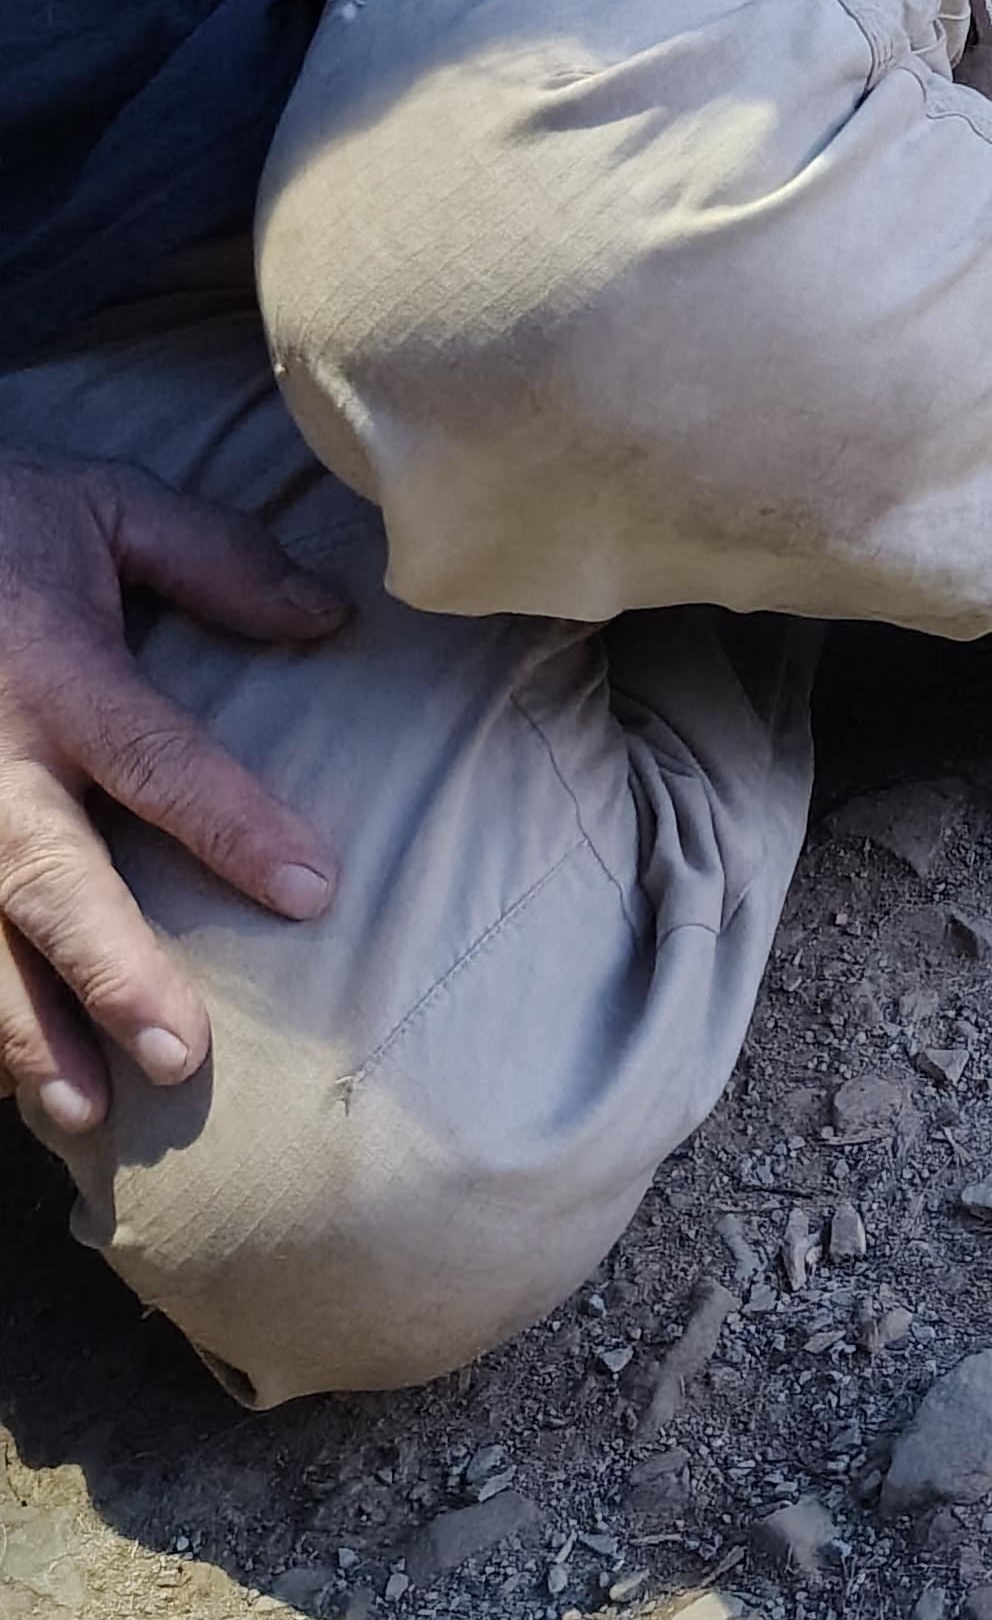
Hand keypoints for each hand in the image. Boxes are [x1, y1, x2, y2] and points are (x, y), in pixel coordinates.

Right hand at [0, 450, 345, 1135]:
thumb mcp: (106, 506)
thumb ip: (219, 560)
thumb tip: (331, 613)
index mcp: (56, 674)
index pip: (158, 760)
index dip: (234, 826)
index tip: (312, 893)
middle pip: (47, 881)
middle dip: (109, 972)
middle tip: (182, 1056)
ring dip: (19, 1032)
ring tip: (85, 1112)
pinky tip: (3, 1085)